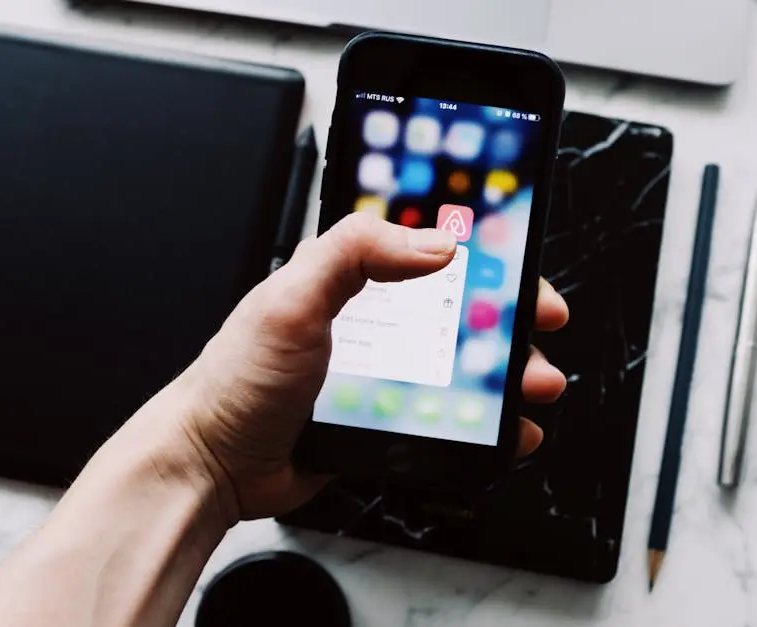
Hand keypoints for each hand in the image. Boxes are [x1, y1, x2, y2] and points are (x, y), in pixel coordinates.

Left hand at [170, 212, 568, 521]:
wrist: (214, 462)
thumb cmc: (240, 379)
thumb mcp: (292, 298)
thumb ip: (355, 253)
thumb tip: (436, 244)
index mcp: (351, 280)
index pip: (430, 254)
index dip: (483, 258)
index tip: (520, 268)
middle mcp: (373, 323)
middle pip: (461, 311)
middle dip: (510, 319)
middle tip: (541, 329)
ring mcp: (384, 375)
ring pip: (465, 367)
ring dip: (509, 373)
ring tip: (535, 386)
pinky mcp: (387, 422)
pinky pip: (451, 417)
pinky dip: (488, 423)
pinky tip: (511, 430)